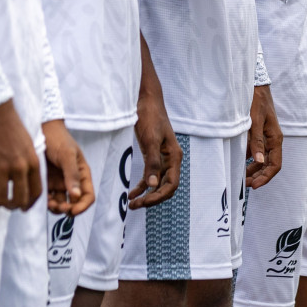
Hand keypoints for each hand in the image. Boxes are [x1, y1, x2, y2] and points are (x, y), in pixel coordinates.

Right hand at [0, 99, 42, 209]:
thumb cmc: (11, 126)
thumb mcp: (28, 145)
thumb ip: (28, 163)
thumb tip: (25, 181)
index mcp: (32, 162)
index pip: (36, 192)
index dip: (29, 204)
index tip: (22, 208)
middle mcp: (19, 167)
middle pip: (18, 199)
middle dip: (11, 207)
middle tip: (3, 205)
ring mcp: (2, 167)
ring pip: (0, 199)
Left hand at [44, 121, 94, 216]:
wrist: (40, 129)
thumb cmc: (57, 138)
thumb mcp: (67, 154)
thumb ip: (72, 174)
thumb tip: (76, 196)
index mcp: (82, 174)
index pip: (88, 196)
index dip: (83, 206)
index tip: (73, 210)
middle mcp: (71, 181)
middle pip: (74, 203)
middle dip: (68, 209)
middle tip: (59, 207)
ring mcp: (58, 183)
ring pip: (60, 204)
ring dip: (57, 208)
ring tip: (50, 203)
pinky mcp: (45, 183)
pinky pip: (48, 199)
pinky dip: (46, 203)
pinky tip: (43, 199)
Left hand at [132, 77, 182, 208]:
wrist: (147, 101)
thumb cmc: (151, 117)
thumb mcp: (150, 140)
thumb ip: (152, 163)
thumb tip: (151, 185)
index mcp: (174, 157)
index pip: (171, 185)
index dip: (158, 197)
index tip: (143, 202)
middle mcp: (171, 160)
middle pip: (166, 187)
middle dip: (152, 199)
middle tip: (135, 206)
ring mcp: (163, 159)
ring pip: (158, 184)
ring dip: (146, 195)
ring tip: (132, 204)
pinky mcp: (154, 156)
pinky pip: (151, 176)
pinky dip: (142, 185)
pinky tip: (132, 193)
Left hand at [247, 84, 282, 189]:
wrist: (256, 86)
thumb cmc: (257, 101)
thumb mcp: (255, 121)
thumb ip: (257, 141)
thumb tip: (259, 161)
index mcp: (275, 139)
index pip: (275, 165)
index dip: (266, 177)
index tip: (254, 186)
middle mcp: (272, 141)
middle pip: (269, 165)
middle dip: (258, 176)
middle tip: (245, 185)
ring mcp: (265, 138)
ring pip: (262, 160)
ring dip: (253, 170)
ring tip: (241, 177)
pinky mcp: (258, 135)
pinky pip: (255, 152)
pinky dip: (248, 160)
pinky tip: (239, 163)